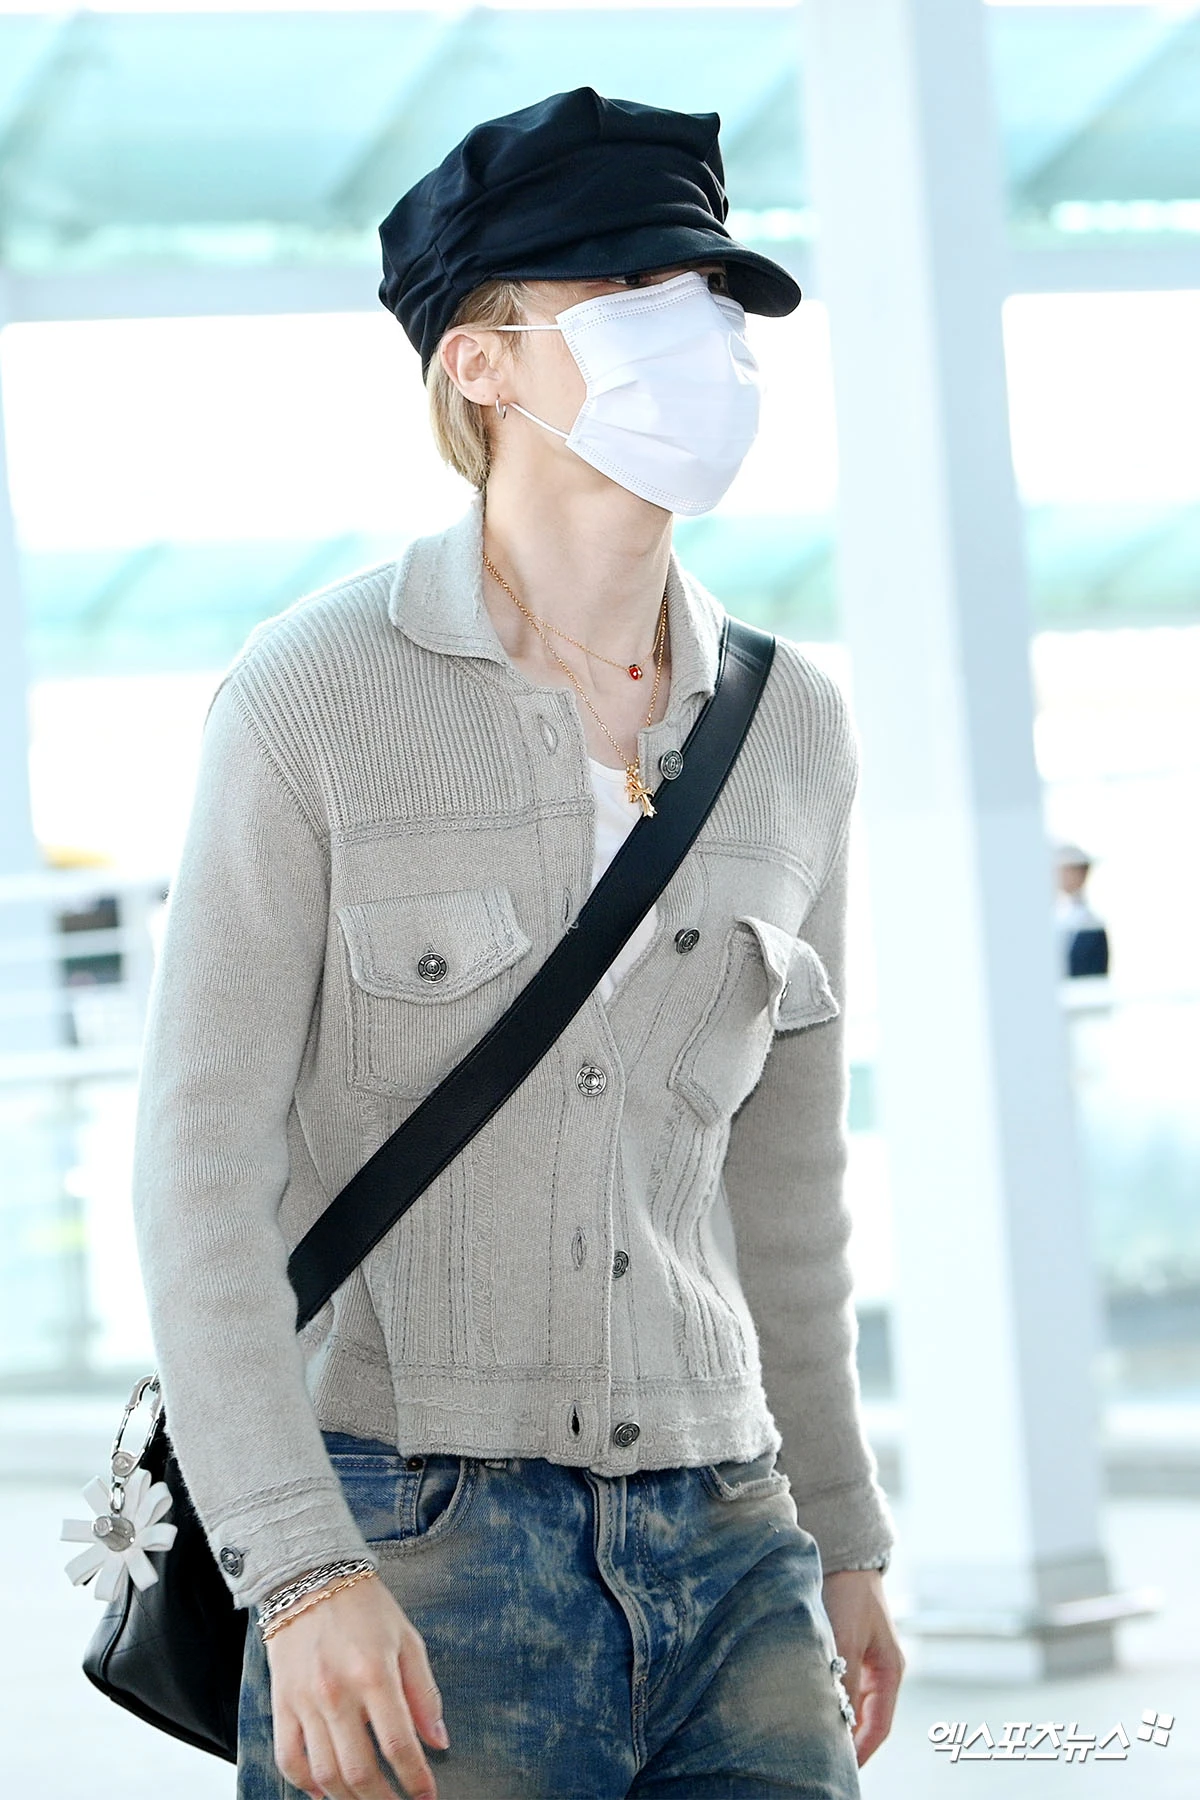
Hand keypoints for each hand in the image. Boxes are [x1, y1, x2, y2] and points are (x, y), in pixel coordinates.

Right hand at [266, 1573, 446, 1799]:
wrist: (310, 1578)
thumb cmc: (366, 1607)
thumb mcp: (407, 1639)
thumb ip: (424, 1694)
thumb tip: (439, 1742)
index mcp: (374, 1673)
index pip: (399, 1744)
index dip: (416, 1779)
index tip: (427, 1796)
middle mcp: (337, 1693)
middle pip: (360, 1770)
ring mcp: (305, 1701)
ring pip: (325, 1773)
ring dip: (349, 1799)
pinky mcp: (282, 1703)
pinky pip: (289, 1759)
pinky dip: (306, 1784)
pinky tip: (325, 1792)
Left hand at [821, 1568, 904, 1765]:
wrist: (848, 1557)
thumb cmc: (849, 1595)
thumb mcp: (846, 1638)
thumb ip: (843, 1679)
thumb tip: (835, 1718)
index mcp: (890, 1672)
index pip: (879, 1726)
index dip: (861, 1751)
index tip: (843, 1769)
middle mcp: (883, 1671)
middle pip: (868, 1719)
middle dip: (850, 1740)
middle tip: (826, 1760)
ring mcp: (869, 1661)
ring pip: (855, 1704)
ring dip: (840, 1719)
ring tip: (816, 1738)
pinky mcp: (853, 1650)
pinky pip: (846, 1687)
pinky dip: (834, 1700)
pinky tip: (814, 1706)